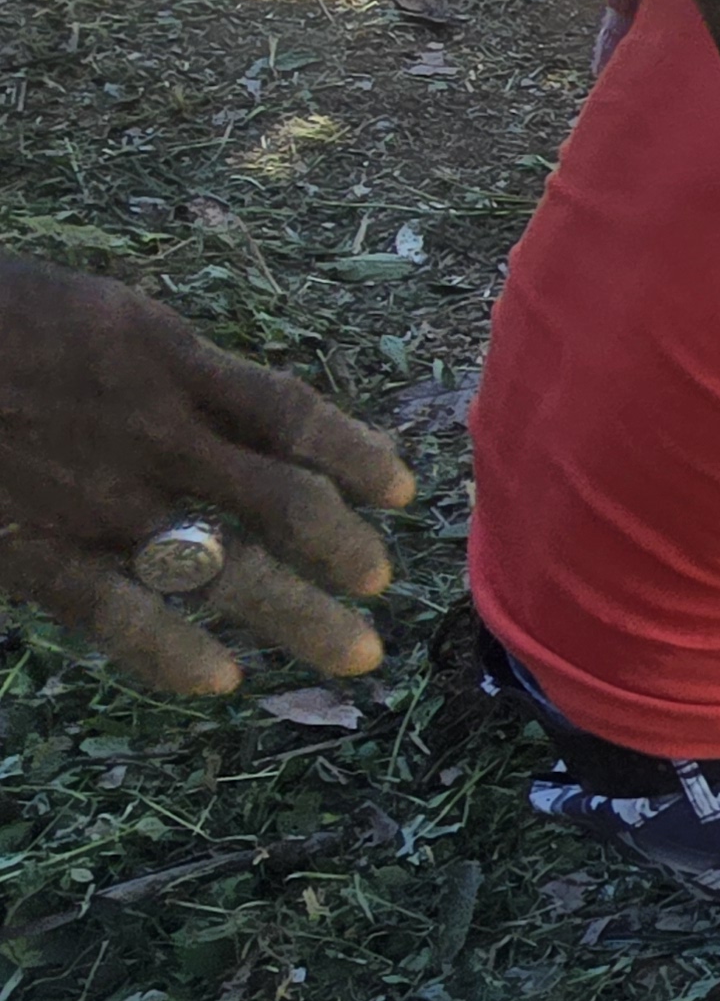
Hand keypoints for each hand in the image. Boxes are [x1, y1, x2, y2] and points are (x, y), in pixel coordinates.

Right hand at [0, 254, 416, 696]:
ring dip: (297, 612)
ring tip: (354, 651)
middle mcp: (150, 427)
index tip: (401, 489)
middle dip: (343, 550)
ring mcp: (96, 493)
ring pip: (226, 562)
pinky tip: (217, 681)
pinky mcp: (33, 546)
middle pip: (283, 499)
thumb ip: (159, 370)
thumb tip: (234, 417)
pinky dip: (171, 647)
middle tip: (380, 586)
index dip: (352, 453)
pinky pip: (118, 606)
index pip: (286, 411)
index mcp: (162, 354)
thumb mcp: (82, 318)